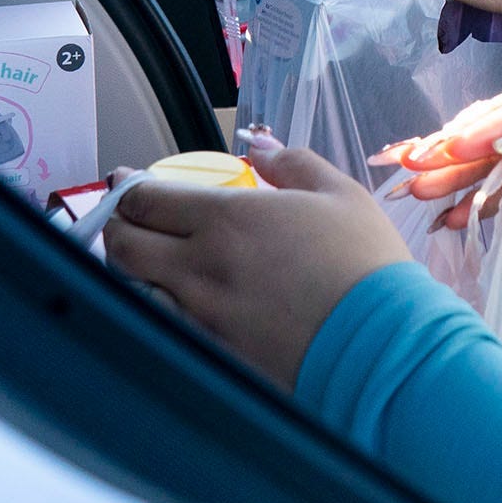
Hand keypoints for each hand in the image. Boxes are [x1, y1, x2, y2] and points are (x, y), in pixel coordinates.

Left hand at [101, 141, 412, 389]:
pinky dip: (153, 309)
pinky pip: (159, 326)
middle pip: (124, 244)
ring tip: (145, 259)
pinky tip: (170, 301)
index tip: (126, 181)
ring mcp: (201, 317)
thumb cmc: (367, 269)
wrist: (384, 346)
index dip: (127, 187)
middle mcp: (202, 268)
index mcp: (228, 220)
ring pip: (132, 288)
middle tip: (129, 219)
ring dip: (130, 269)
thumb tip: (261, 147)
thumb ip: (291, 162)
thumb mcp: (339, 194)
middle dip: (117, 226)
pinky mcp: (211, 356)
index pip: (146, 199)